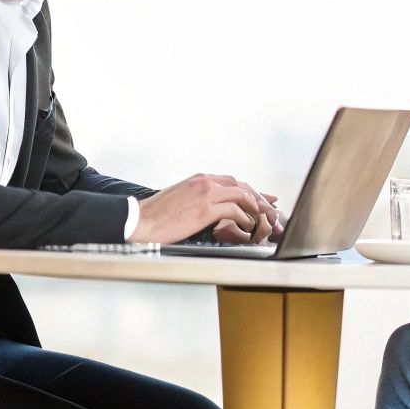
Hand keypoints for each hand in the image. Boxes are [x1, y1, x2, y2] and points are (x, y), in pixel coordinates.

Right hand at [130, 174, 273, 243]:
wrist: (139, 221)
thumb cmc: (156, 215)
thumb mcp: (180, 198)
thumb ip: (199, 198)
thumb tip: (213, 209)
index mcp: (199, 179)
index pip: (233, 181)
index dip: (252, 190)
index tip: (265, 197)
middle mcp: (205, 182)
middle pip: (242, 186)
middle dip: (259, 199)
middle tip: (270, 210)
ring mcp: (206, 194)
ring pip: (243, 197)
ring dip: (255, 210)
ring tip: (261, 223)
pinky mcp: (205, 209)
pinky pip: (234, 212)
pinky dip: (244, 220)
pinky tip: (247, 229)